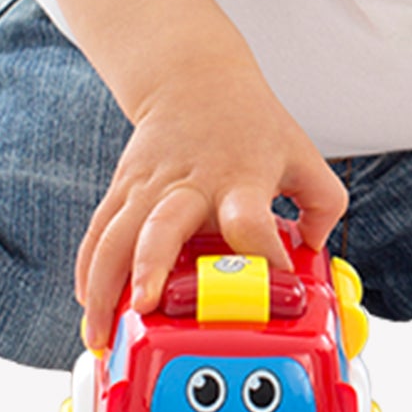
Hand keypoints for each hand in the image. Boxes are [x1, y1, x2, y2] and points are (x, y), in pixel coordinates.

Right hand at [74, 61, 347, 351]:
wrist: (194, 76)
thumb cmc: (250, 123)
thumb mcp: (302, 155)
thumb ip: (323, 205)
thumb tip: (312, 253)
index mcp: (240, 179)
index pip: (251, 221)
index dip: (263, 255)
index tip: (272, 286)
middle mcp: (189, 184)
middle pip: (162, 226)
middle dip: (149, 268)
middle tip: (144, 308)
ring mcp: (149, 186)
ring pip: (115, 236)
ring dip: (104, 288)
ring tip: (103, 335)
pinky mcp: (123, 188)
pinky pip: (98, 233)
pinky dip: (88, 271)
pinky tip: (89, 306)